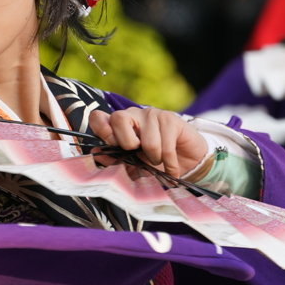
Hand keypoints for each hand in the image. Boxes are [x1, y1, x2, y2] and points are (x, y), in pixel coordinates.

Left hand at [90, 108, 207, 177]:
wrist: (188, 161)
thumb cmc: (156, 161)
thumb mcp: (133, 166)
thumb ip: (116, 161)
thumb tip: (97, 155)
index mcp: (119, 125)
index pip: (99, 117)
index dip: (101, 129)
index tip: (111, 144)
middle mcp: (134, 114)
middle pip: (119, 118)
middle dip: (127, 144)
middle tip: (139, 155)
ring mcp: (153, 114)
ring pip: (147, 142)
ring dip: (154, 160)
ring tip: (159, 162)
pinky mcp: (171, 119)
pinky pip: (166, 147)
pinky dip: (169, 165)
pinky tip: (172, 170)